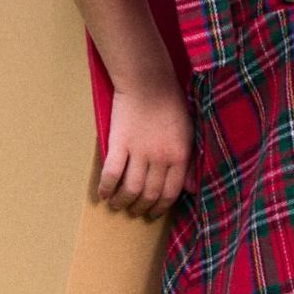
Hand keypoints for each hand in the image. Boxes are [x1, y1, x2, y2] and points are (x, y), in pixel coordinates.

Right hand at [98, 83, 197, 219]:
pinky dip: (106, 188)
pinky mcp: (119, 143)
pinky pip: (111, 173)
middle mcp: (160, 157)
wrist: (149, 81)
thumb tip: (190, 190)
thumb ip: (190, 162)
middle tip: (134, 211)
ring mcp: (138, 151)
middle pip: (149, 194)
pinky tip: (103, 194)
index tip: (153, 213)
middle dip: (140, 208)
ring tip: (118, 205)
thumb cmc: (172, 104)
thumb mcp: (189, 132)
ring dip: (123, 202)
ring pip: (130, 189)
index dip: (160, 208)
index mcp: (179, 155)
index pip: (170, 193)